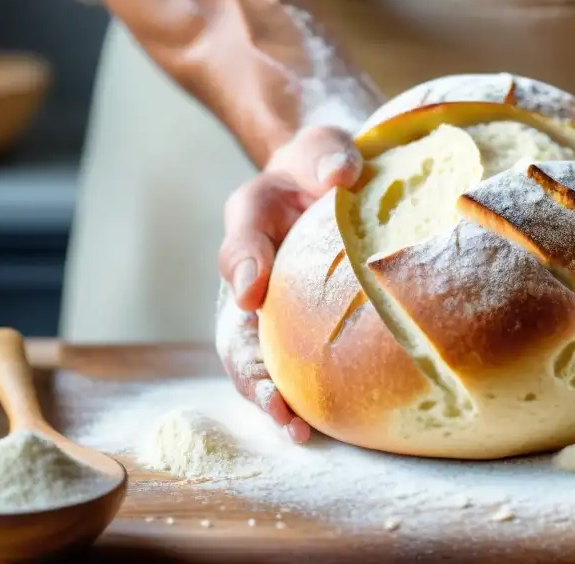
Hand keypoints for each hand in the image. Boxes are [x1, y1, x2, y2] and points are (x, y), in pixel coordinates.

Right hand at [215, 125, 362, 442]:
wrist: (329, 179)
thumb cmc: (326, 163)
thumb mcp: (325, 146)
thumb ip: (328, 154)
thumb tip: (341, 176)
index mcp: (253, 214)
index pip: (241, 236)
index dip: (245, 264)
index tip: (253, 292)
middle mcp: (249, 265)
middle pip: (232, 318)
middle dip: (247, 361)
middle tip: (270, 396)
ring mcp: (266, 301)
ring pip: (251, 353)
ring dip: (267, 393)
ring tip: (293, 429)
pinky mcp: (290, 324)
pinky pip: (285, 362)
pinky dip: (296, 395)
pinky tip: (318, 427)